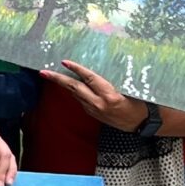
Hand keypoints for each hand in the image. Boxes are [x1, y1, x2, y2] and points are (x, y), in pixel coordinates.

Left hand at [37, 59, 151, 130]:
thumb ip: (112, 81)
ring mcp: (94, 110)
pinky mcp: (92, 114)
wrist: (141, 123)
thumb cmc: (139, 103)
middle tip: (43, 72)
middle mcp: (98, 104)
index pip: (89, 79)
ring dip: (63, 84)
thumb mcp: (129, 89)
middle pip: (74, 88)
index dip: (77, 69)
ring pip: (75, 94)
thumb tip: (95, 70)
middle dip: (57, 79)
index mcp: (109, 96)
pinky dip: (75, 91)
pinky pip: (81, 99)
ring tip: (51, 75)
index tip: (64, 62)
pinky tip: (70, 84)